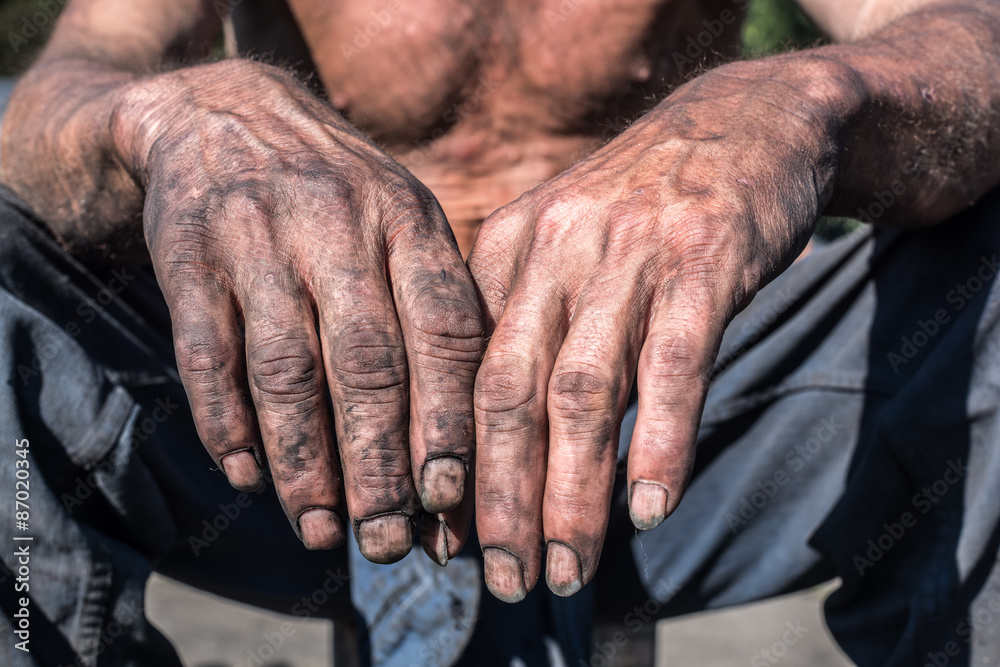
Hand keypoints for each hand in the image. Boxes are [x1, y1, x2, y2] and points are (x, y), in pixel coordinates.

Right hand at [115, 60, 483, 563]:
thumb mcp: (403, 223)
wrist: (222, 116)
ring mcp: (257, 238)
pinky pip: (206, 355)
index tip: (452, 500)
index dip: (449, 421)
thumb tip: (464, 447)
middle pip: (367, 367)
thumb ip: (436, 313)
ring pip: (286, 373)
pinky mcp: (188, 255)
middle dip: (380, 467)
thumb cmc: (338, 196)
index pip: (443, 332)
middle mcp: (337, 225)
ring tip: (320, 532)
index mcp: (407, 220)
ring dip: (304, 463)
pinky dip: (225, 423)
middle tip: (389, 544)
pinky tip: (246, 477)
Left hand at [468, 59, 849, 599]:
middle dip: (500, 498)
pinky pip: (674, 365)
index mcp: (508, 249)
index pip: (462, 375)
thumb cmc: (648, 205)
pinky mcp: (706, 259)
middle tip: (501, 579)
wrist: (747, 119)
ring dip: (572, 491)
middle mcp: (556, 250)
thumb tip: (499, 439)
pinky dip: (659, 442)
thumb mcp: (568, 245)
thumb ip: (530, 321)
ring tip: (567, 568)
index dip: (453, 464)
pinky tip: (651, 508)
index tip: (452, 540)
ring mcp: (630, 253)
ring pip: (584, 391)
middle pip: (508, 393)